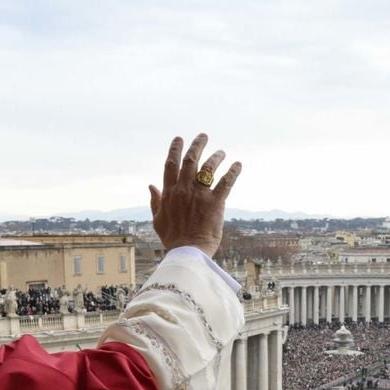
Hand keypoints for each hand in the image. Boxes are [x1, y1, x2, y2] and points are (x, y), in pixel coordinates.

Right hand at [149, 133, 241, 259]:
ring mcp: (200, 195)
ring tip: (221, 152)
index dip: (175, 149)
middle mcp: (184, 190)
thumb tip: (151, 186)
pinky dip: (233, 171)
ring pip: (208, 168)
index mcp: (169, 193)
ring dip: (216, 157)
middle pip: (190, 160)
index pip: (171, 165)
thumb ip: (155, 201)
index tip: (179, 139)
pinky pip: (226, 182)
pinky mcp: (215, 202)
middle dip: (197, 145)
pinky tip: (238, 164)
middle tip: (203, 136)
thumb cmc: (173, 239)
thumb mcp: (158, 220)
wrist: (188, 253)